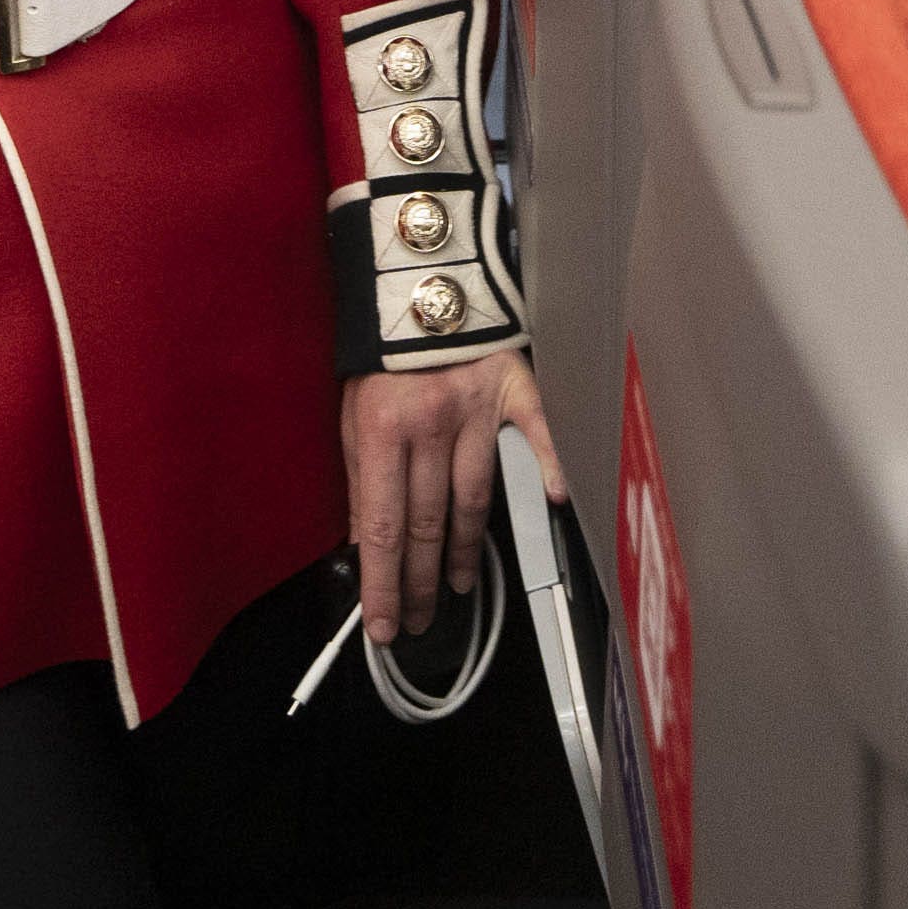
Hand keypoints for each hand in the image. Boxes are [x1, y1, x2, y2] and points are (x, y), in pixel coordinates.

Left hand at [342, 350, 555, 646]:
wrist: (420, 283)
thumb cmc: (381, 355)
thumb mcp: (352, 415)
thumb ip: (362, 480)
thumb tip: (363, 544)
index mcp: (382, 429)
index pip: (382, 527)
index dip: (384, 583)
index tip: (384, 626)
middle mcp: (431, 424)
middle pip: (429, 523)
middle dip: (422, 581)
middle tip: (420, 620)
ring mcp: (476, 410)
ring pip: (474, 498)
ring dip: (465, 552)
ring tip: (459, 587)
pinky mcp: (513, 391)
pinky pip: (536, 435)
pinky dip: (549, 467)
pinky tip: (555, 501)